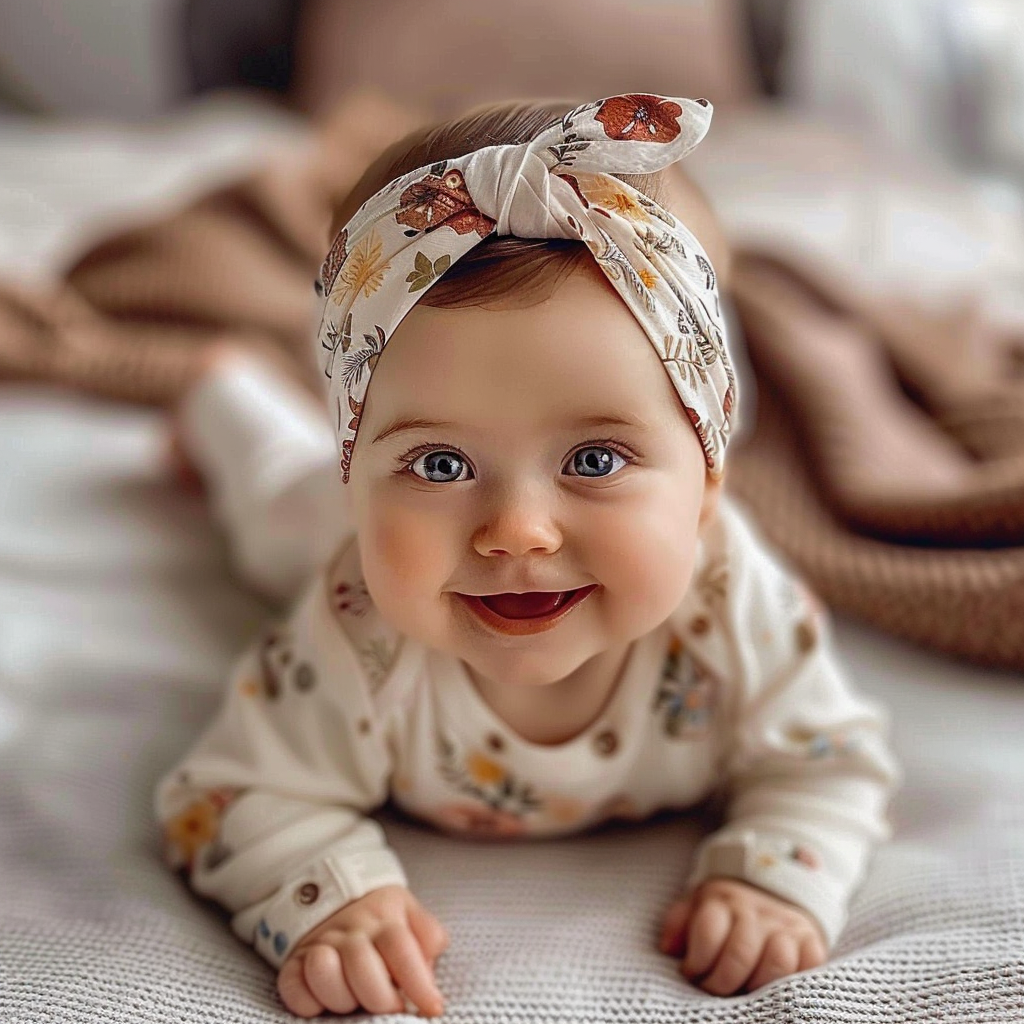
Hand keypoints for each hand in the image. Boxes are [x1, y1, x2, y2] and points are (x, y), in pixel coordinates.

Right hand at [276, 885, 448, 1017]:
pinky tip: (323, 1004)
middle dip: (380, 998)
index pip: (401, 949)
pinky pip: (293, 988)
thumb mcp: (409, 914)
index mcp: (383, 917)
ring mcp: (318, 944)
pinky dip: (308, 1002)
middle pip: (361, 965)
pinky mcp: (293, 963)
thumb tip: (435, 950)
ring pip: (323, 971)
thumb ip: (427, 933)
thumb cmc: (381, 920)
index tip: (432, 1008)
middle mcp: (349, 928)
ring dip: (341, 998)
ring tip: (355, 1001)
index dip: (418, 983)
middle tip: (391, 1007)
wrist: (334, 898)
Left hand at [659, 878, 825, 994]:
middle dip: (721, 982)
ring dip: (756, 986)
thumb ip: (679, 922)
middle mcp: (756, 910)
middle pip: (740, 954)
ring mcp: (786, 925)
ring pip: (777, 963)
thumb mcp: (697, 904)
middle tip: (713, 989)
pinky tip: (775, 988)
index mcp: (723, 900)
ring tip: (743, 992)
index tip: (690, 973)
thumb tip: (668, 948)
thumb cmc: (727, 909)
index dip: (696, 962)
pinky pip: (809, 965)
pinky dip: (794, 982)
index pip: (708, 933)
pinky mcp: (812, 939)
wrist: (774, 887)